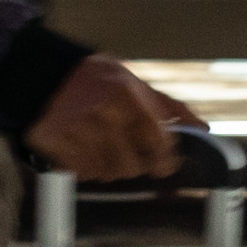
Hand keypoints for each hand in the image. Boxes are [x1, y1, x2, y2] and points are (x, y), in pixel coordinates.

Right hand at [27, 56, 199, 182]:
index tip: (164, 163)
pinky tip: (82, 144)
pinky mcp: (56, 145)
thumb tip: (202, 129)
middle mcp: (103, 116)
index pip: (159, 147)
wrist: (45, 72)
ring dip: (108, 164)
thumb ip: (172, 109)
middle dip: (134, 161)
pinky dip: (85, 165)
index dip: (165, 160)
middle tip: (124, 144)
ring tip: (100, 141)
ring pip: (108, 174)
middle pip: (133, 167)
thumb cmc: (95, 78)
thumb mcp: (138, 85)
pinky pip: (82, 173)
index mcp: (128, 98)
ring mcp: (78, 132)